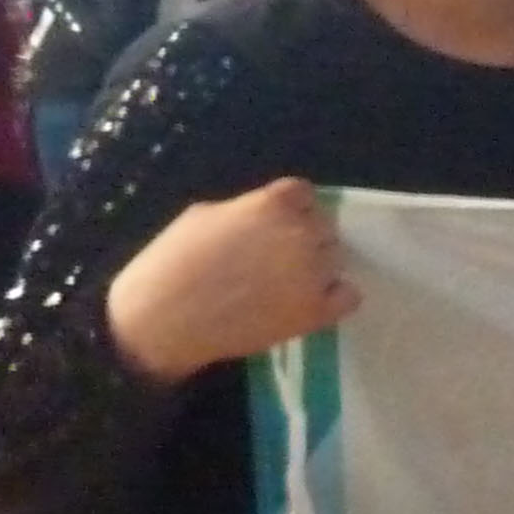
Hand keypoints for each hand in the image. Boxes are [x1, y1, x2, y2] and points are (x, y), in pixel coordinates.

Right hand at [106, 179, 352, 380]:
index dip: (292, 208)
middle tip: (280, 257)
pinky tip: (312, 302)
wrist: (164, 319)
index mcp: (273, 204)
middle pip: (323, 226)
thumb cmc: (172, 262)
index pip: (304, 194)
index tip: (278, 223)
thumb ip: (245, 209)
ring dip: (318, 266)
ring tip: (288, 282)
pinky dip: (336, 297)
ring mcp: (313, 273)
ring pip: (336, 259)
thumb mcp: (203, 215)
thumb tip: (262, 214)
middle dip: (305, 238)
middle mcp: (301, 234)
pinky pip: (349, 296)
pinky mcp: (316, 311)